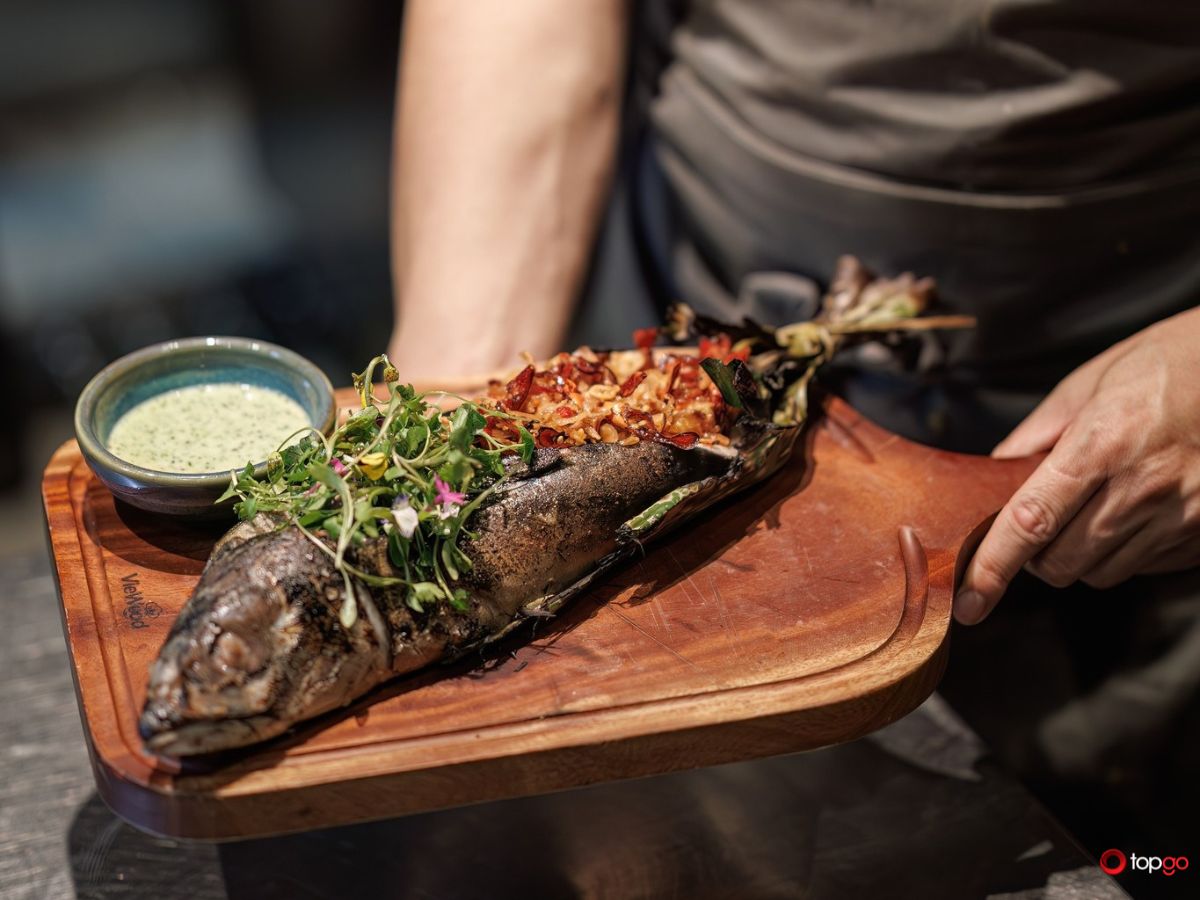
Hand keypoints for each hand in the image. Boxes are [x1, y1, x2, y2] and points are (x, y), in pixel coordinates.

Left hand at [954, 306, 1199, 624]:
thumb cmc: (1169, 362)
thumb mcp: (1090, 382)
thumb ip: (1036, 436)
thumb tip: (992, 476)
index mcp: (1103, 443)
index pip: (1030, 522)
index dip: (992, 567)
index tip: (968, 600)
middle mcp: (1145, 486)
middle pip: (1061, 562)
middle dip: (1035, 557)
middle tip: (1039, 524)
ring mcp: (1185, 514)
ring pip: (1102, 573)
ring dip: (1080, 557)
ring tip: (1091, 510)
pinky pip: (1146, 567)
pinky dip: (1125, 552)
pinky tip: (1133, 512)